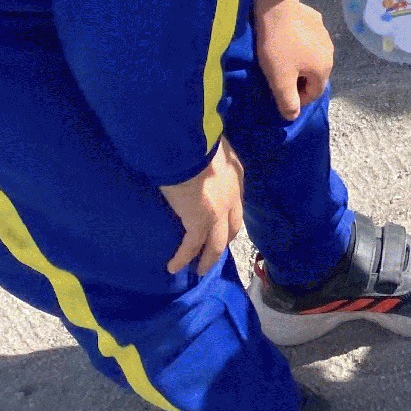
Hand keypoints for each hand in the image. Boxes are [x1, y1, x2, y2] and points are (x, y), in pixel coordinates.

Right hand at [161, 141, 242, 275]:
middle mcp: (233, 197)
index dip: (228, 217)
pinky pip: (191, 247)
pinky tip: (174, 267)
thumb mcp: (210, 147)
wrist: (189, 146)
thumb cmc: (196, 140)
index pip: (235, 203)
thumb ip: (207, 159)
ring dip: (208, 259)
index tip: (220, 226)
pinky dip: (183, 258)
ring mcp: (218, 212)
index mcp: (236, 176)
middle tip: (212, 253)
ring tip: (199, 270)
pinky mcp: (199, 223)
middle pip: (232, 227)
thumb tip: (195, 160)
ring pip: (216, 244)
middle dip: (223, 241)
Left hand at [252, 0, 333, 121]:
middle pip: (315, 74)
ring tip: (282, 59)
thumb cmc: (278, 48)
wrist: (276, 8)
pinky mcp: (316, 19)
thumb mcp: (280, 81)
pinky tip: (287, 40)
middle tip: (279, 78)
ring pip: (313, 56)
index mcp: (324, 68)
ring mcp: (325, 33)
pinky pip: (310, 39)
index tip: (280, 95)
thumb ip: (288, 102)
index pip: (314, 93)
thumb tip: (293, 116)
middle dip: (299, 80)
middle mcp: (330, 52)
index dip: (297, 99)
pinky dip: (301, 44)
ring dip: (300, 62)